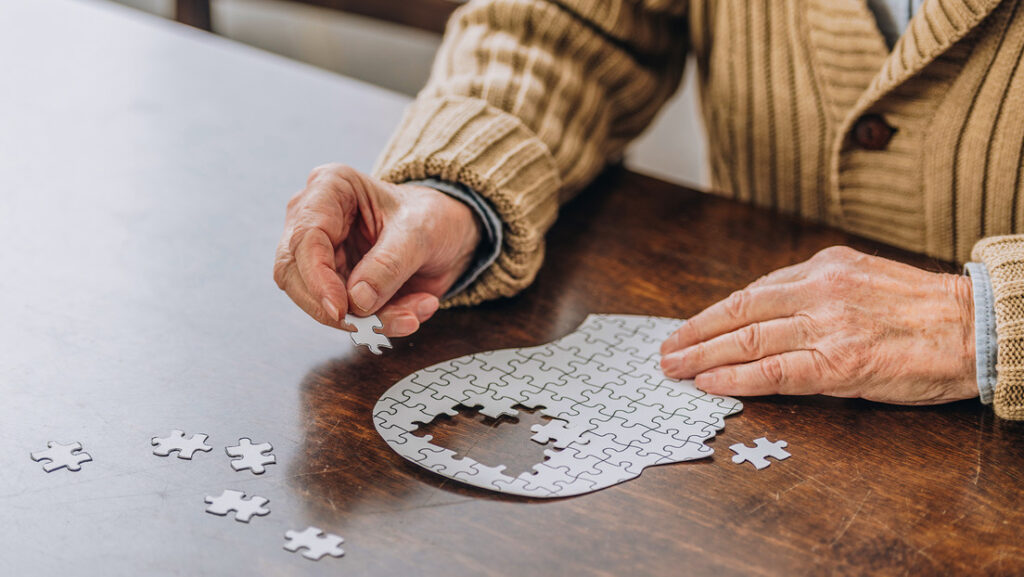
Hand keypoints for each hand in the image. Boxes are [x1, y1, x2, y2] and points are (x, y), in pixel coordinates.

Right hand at [274, 164, 481, 336]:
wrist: (449, 233)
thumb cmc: (432, 216)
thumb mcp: (420, 232)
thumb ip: (389, 264)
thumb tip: (357, 300)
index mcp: (330, 188)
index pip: (305, 238)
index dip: (317, 279)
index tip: (341, 309)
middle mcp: (315, 219)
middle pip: (295, 275)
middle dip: (335, 308)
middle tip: (373, 325)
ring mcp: (321, 255)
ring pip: (319, 302)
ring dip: (367, 320)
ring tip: (411, 316)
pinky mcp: (335, 284)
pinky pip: (345, 315)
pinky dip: (379, 322)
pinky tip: (413, 311)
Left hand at [660, 246, 977, 404]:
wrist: (977, 327)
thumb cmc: (923, 310)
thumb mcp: (863, 279)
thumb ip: (816, 291)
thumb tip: (767, 312)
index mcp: (823, 267)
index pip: (752, 292)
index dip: (713, 314)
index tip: (687, 327)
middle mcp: (819, 290)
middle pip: (739, 313)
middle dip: (694, 333)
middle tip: (666, 350)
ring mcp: (827, 326)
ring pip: (748, 340)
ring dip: (703, 356)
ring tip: (675, 368)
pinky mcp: (839, 363)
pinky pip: (775, 372)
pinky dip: (736, 378)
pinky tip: (710, 384)